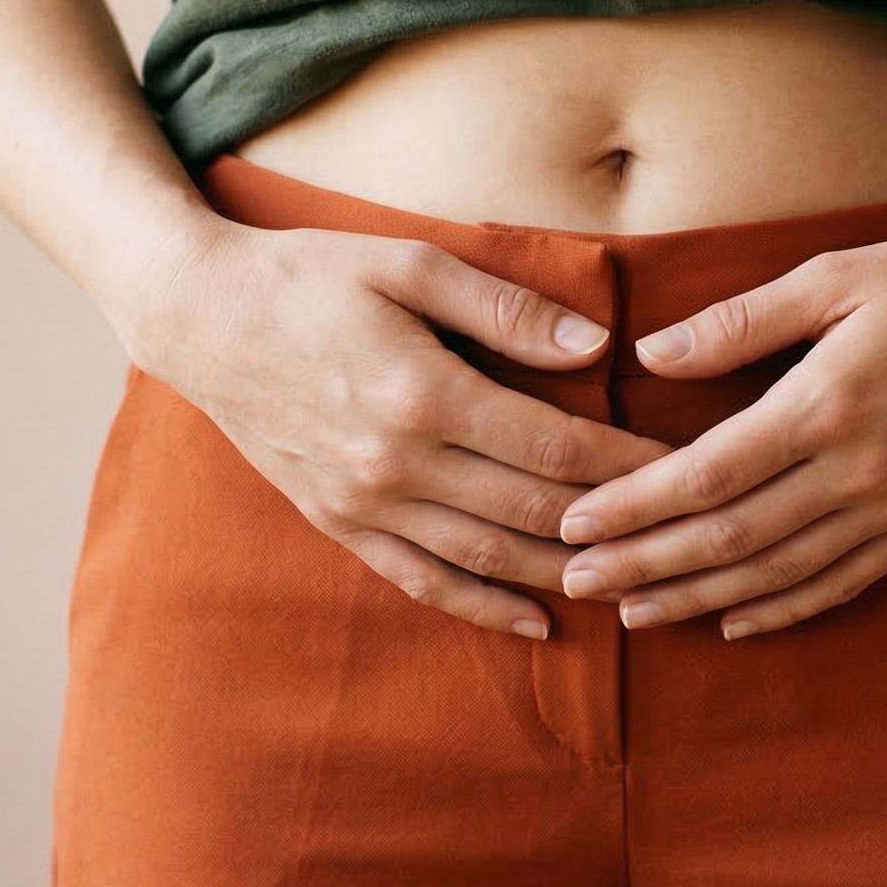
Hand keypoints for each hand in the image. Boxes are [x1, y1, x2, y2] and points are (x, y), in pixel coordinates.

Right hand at [122, 220, 676, 639]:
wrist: (200, 316)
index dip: (628, 464)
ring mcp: (363, 503)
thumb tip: (597, 344)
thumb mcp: (410, 263)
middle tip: (681, 534)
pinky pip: (422, 581)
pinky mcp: (337, 523)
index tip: (686, 466)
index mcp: (424, 393)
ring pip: (487, 559)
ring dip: (566, 577)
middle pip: (533, 513)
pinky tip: (538, 622)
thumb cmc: (311, 276)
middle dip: (615, 527)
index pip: (555, 447)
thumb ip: (506, 308)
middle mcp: (397, 463)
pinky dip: (483, 607)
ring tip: (635, 585)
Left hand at [553, 221, 886, 637]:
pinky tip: (735, 623)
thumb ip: (741, 322)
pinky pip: (844, 583)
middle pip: (731, 537)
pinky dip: (784, 610)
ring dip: (701, 600)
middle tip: (578, 582)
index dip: (635, 506)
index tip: (575, 520)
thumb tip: (652, 354)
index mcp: (827, 404)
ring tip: (635, 614)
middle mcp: (859, 470)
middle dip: (647, 566)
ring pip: (780, 573)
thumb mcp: (835, 275)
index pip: (707, 474)